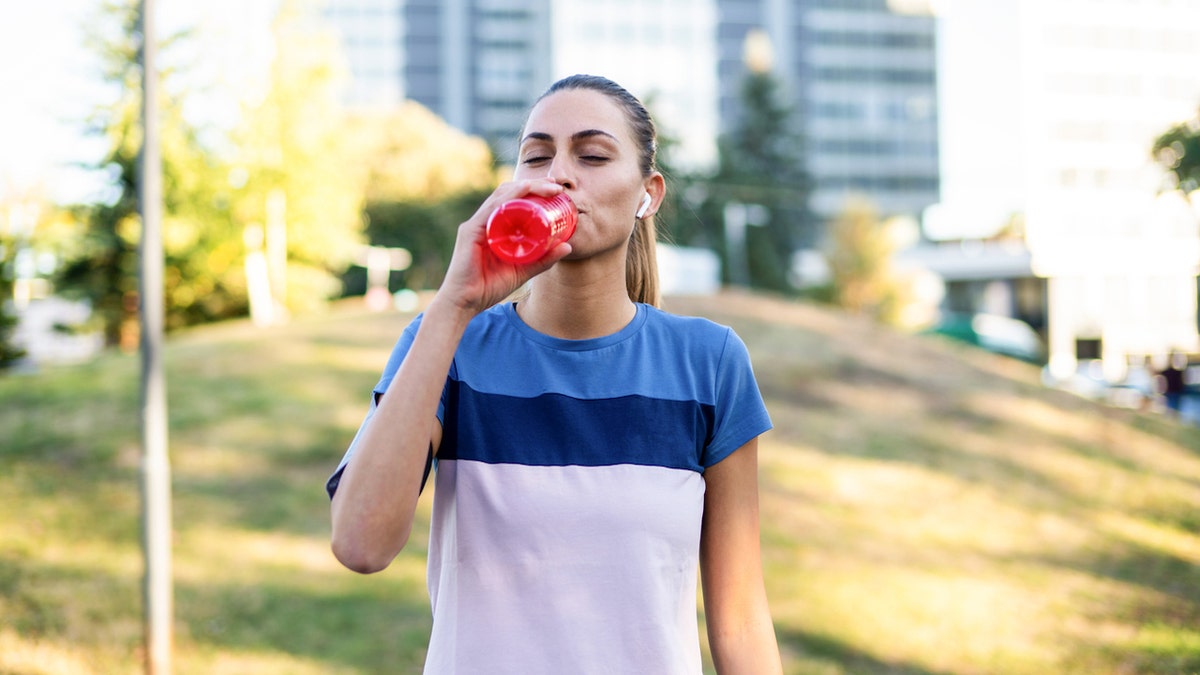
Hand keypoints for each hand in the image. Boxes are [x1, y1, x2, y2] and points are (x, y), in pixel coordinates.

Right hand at [437, 179, 572, 314]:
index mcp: (494, 227)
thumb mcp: (523, 270)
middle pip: (509, 193)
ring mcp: (476, 224)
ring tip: (549, 187)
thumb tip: (568, 246)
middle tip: (556, 185)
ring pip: (502, 196)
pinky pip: (492, 209)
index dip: (535, 191)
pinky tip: (525, 191)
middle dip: (534, 184)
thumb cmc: (489, 287)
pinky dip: (509, 198)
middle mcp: (484, 221)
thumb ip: (543, 259)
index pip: (514, 200)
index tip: (556, 189)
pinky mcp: (471, 232)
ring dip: (527, 187)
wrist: (465, 303)